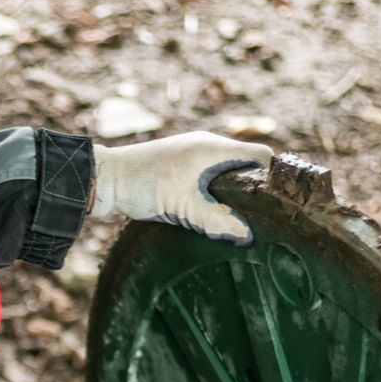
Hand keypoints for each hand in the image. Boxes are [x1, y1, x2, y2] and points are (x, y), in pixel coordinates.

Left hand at [91, 131, 274, 244]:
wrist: (104, 180)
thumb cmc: (141, 185)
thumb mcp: (181, 206)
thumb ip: (215, 219)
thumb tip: (246, 234)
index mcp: (213, 148)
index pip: (260, 156)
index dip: (272, 178)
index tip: (277, 204)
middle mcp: (207, 147)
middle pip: (246, 167)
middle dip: (254, 191)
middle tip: (261, 219)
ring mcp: (193, 157)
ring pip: (227, 176)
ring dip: (232, 196)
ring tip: (239, 221)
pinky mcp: (181, 169)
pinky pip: (209, 180)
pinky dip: (215, 196)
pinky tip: (214, 216)